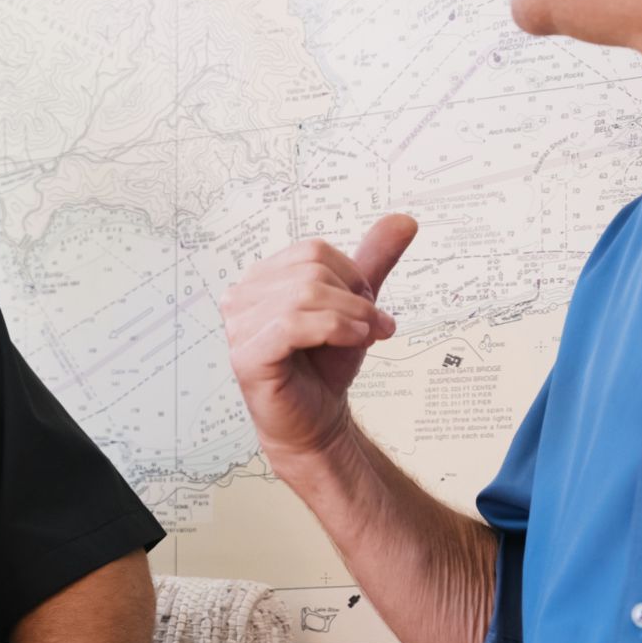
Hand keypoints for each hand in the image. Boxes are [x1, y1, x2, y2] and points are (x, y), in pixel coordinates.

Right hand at [221, 213, 417, 463]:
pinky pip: (293, 324)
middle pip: (311, 271)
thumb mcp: (355, 306)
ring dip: (350, 317)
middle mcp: (242, 297)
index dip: (350, 276)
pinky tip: (351, 342)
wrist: (316, 422)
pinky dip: (334, 329)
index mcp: (262, 279)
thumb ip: (373, 261)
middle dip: (355, 299)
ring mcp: (238, 326)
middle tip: (374, 326)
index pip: (312, 251)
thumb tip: (403, 220)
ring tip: (365, 338)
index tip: (367, 309)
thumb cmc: (324, 368)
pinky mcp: (246, 355)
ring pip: (304, 295)